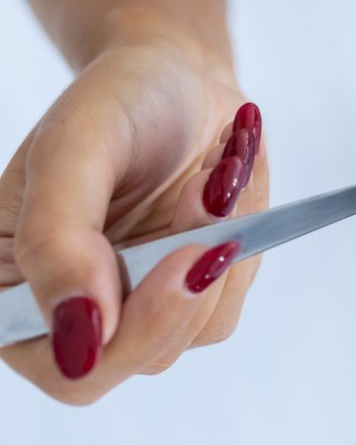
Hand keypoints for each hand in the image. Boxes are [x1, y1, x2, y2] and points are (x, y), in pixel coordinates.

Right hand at [0, 40, 268, 404]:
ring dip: (221, 241)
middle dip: (188, 277)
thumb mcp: (72, 152)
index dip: (125, 336)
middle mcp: (72, 314)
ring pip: (200, 327)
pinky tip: (226, 183)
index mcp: (12, 291)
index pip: (65, 369)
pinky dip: (243, 236)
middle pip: (141, 358)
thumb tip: (77, 337)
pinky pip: (232, 293)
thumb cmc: (114, 103)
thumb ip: (58, 242)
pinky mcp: (193, 292)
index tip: (182, 258)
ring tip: (213, 171)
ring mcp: (137, 307)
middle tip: (213, 194)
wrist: (176, 76)